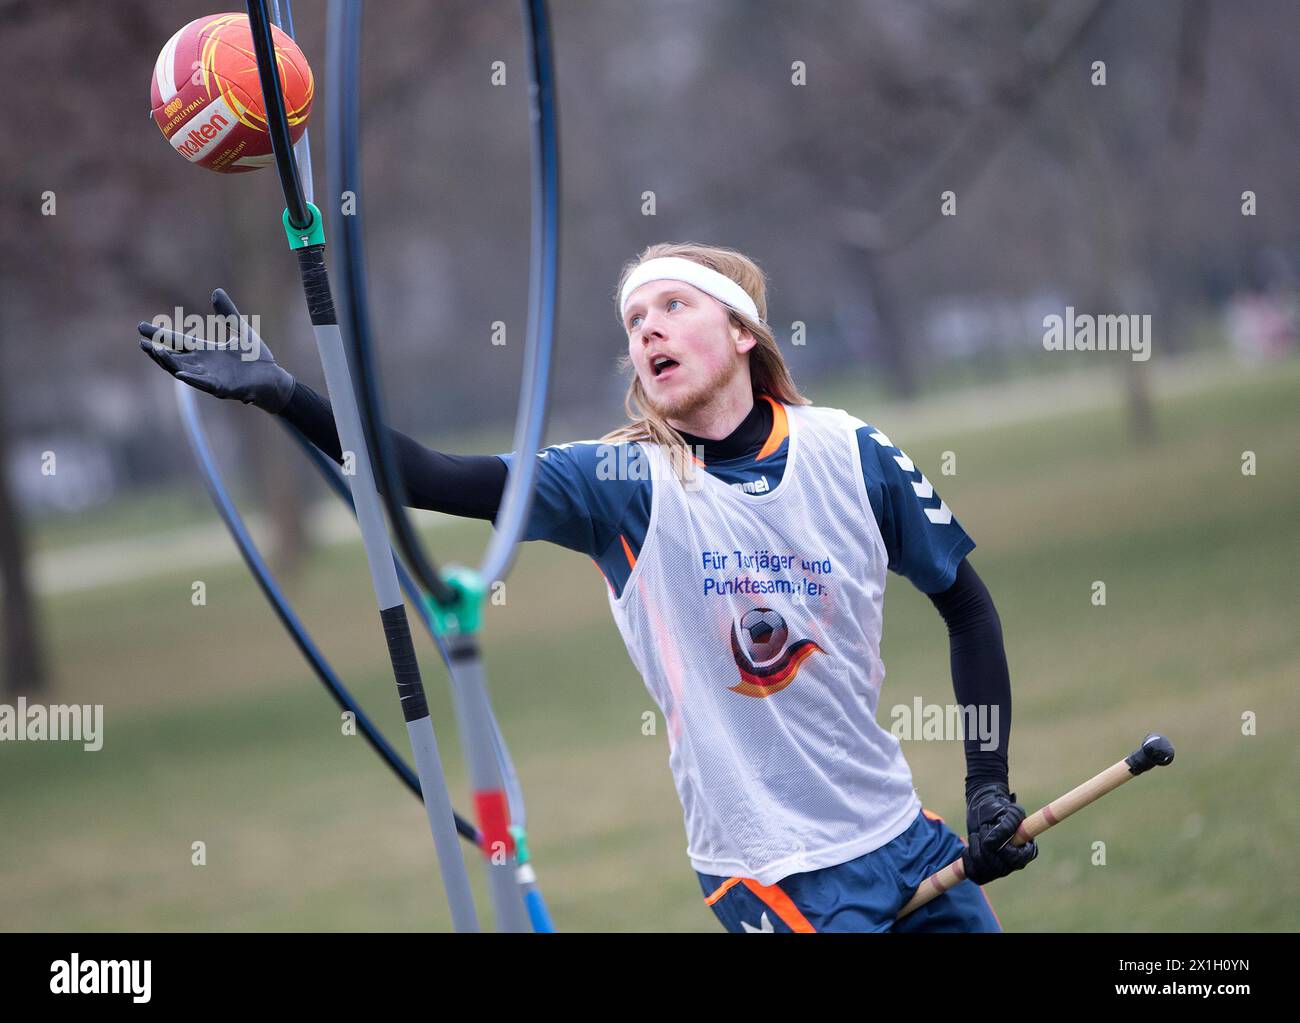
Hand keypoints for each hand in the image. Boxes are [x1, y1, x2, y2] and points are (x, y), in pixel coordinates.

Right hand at [138, 288, 295, 413]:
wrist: (273, 377)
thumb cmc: (256, 357)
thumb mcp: (240, 330)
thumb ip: (227, 314)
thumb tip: (216, 291)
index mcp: (206, 351)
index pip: (177, 341)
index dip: (160, 334)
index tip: (141, 327)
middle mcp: (204, 365)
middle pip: (174, 358)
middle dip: (157, 351)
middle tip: (142, 343)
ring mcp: (212, 377)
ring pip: (184, 371)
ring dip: (169, 363)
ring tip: (155, 352)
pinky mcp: (224, 388)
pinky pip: (205, 384)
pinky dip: (192, 379)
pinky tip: (180, 374)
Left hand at [961, 780, 1037, 884]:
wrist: (984, 809)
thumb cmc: (998, 809)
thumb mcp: (1006, 812)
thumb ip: (1005, 826)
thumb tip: (991, 845)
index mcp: (1028, 849)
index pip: (1016, 860)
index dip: (1002, 851)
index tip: (990, 837)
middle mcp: (1016, 862)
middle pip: (999, 869)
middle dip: (984, 850)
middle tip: (980, 832)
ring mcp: (1002, 867)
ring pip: (985, 873)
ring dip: (975, 853)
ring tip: (975, 836)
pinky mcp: (987, 869)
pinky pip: (976, 875)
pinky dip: (968, 862)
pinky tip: (968, 849)